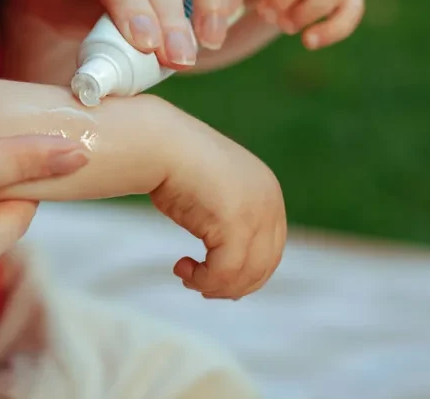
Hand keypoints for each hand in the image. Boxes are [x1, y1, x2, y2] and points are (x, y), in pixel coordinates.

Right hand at [149, 122, 285, 299]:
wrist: (158, 143)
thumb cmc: (173, 163)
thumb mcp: (212, 191)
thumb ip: (227, 216)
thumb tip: (224, 253)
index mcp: (268, 191)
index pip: (271, 248)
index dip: (246, 273)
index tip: (215, 280)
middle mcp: (270, 202)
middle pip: (263, 265)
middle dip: (232, 284)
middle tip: (200, 286)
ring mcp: (256, 213)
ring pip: (245, 274)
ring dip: (214, 285)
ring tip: (186, 277)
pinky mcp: (236, 225)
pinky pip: (224, 272)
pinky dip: (204, 280)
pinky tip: (181, 268)